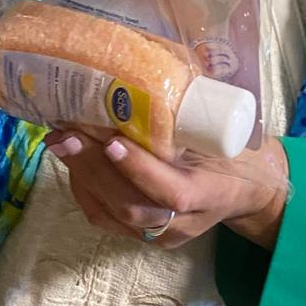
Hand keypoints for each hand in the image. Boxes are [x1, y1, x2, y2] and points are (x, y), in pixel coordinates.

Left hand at [44, 129, 290, 252]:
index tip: (112, 139)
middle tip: (69, 133)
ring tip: (60, 142)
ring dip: (81, 176)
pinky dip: (83, 188)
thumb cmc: (234, 152)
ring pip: (111, 214)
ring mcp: (160, 234)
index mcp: (210, 193)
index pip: (171, 192)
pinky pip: (104, 217)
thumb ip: (189, 115)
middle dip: (94, 168)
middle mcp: (182, 222)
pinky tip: (72, 161)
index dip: (139, 169)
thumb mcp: (222, 132)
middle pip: (131, 205)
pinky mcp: (141, 236)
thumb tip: (149, 69)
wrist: (245, 191)